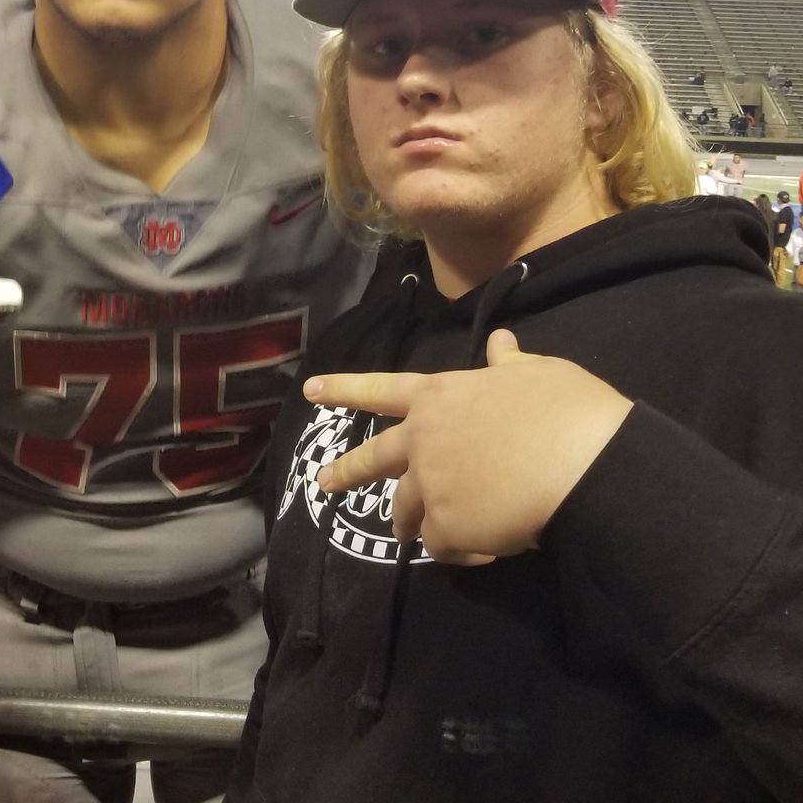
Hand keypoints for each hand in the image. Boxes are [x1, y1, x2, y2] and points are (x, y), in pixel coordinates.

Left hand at [313, 329, 632, 565]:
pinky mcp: (446, 526)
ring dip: (409, 524)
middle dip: (346, 470)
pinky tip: (486, 551)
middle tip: (324, 482)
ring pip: (405, 509)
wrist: (583, 465)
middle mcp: (423, 438)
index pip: (382, 389)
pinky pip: (441, 546)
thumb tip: (501, 341)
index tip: (310, 390)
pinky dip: (460, 551)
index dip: (345, 388)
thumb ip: (509, 364)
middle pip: (375, 458)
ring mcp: (430, 484)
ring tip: (413, 536)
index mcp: (440, 396)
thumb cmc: (565, 410)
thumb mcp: (539, 373)